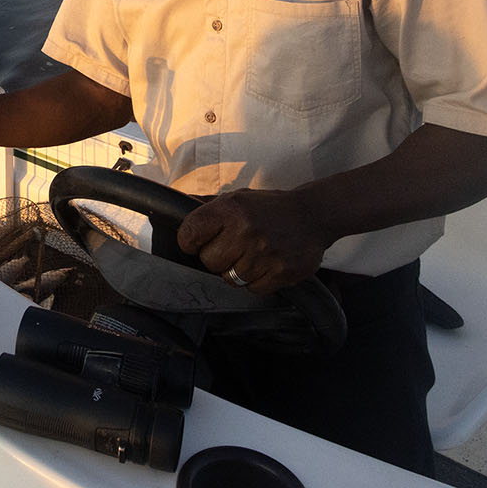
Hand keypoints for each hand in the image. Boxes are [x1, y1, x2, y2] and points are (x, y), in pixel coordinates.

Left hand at [175, 188, 332, 295]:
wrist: (313, 215)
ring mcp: (264, 253)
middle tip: (232, 248)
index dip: (190, 242)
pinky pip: (253, 289)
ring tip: (252, 254)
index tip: (197, 242)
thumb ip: (208, 209)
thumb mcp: (237, 198)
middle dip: (217, 258)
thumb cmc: (269, 208)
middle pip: (209, 262)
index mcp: (230, 209)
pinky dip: (257, 281)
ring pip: (230, 279)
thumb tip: (173, 211)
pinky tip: (266, 264)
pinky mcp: (281, 272)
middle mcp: (246, 230)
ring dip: (238, 271)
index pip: (189, 234)